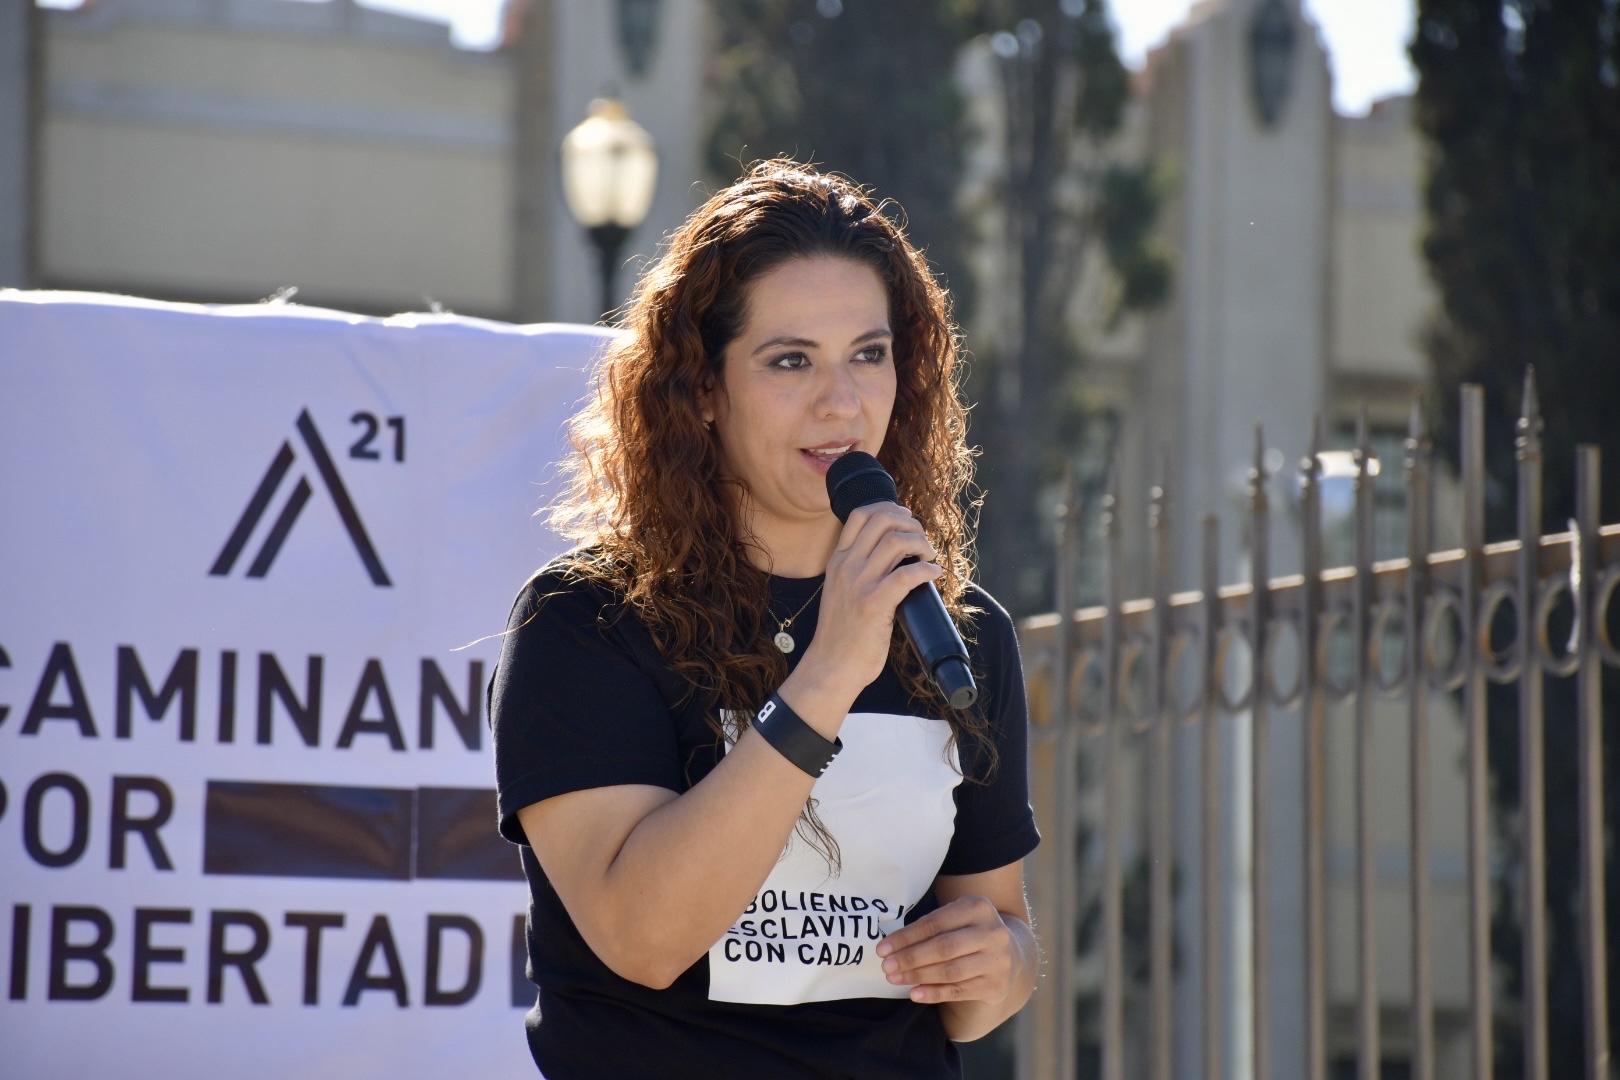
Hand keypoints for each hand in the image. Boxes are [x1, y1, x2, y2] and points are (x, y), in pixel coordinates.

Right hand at [795, 502, 940, 703]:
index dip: (889, 508)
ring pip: (896, 542)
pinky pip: (907, 574)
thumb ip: (857, 571)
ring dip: (921, 543)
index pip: (860, 515)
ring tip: (929, 556)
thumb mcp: (840, 592)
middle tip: (922, 540)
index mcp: (837, 561)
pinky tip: (934, 573)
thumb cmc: (841, 634)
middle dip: (910, 523)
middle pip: (882, 520)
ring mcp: (859, 584)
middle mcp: (846, 567)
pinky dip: (927, 569)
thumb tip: (892, 558)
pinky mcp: (874, 604)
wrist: (831, 666)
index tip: (906, 519)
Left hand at [876, 895, 1015, 1005]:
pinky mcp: (996, 985)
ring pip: (950, 971)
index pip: (935, 923)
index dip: (906, 937)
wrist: (1011, 953)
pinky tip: (915, 994)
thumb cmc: (969, 932)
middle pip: (943, 947)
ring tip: (895, 979)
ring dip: (918, 976)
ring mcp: (997, 960)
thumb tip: (891, 946)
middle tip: (886, 966)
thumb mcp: (957, 917)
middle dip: (910, 958)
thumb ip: (930, 926)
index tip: (882, 948)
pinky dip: (934, 993)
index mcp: (978, 907)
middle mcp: (992, 932)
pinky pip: (959, 991)